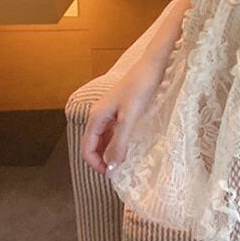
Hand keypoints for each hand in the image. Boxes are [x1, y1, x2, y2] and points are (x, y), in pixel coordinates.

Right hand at [80, 55, 165, 176]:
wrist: (153, 65)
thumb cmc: (141, 87)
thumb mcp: (130, 117)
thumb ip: (120, 142)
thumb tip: (111, 168)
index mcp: (96, 117)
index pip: (86, 149)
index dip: (95, 164)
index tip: (111, 174)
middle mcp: (99, 115)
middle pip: (93, 144)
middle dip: (102, 160)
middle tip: (118, 171)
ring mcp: (109, 112)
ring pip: (103, 138)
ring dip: (110, 151)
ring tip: (124, 161)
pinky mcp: (120, 109)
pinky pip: (113, 131)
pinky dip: (117, 141)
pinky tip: (129, 146)